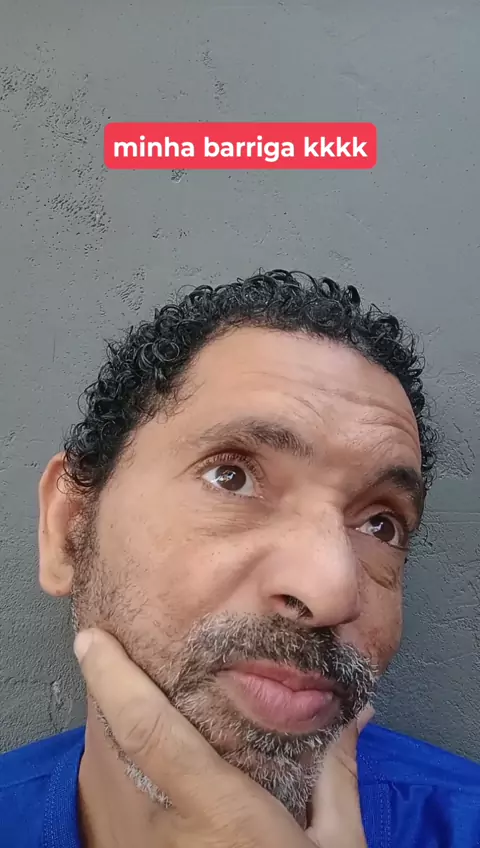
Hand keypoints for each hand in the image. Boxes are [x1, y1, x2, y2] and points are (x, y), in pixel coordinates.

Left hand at [75, 629, 370, 846]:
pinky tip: (142, 766)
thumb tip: (356, 713)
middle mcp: (168, 834)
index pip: (151, 731)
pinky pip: (115, 808)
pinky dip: (118, 775)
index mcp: (221, 814)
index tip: (92, 641)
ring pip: (107, 778)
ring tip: (126, 698)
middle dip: (109, 697)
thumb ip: (338, 775)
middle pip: (114, 747)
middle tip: (114, 655)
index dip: (115, 679)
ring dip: (112, 733)